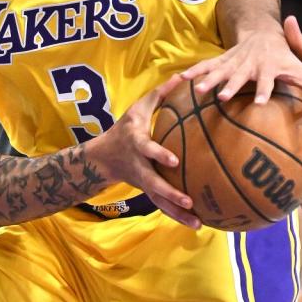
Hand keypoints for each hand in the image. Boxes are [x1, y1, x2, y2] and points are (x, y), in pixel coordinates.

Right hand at [94, 75, 200, 229]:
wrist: (103, 157)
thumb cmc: (124, 129)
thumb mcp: (137, 109)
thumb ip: (159, 95)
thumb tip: (181, 77)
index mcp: (137, 145)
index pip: (148, 150)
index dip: (159, 155)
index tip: (174, 160)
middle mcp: (139, 167)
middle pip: (154, 185)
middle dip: (170, 194)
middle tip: (189, 202)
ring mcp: (143, 183)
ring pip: (159, 202)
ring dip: (177, 214)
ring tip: (198, 224)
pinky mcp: (148, 192)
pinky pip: (163, 206)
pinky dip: (178, 216)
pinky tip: (198, 224)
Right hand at [179, 24, 301, 112]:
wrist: (265, 35)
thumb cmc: (287, 60)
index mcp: (268, 69)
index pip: (267, 82)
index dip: (264, 91)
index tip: (260, 103)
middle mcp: (248, 65)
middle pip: (238, 77)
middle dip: (229, 85)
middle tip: (220, 96)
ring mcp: (233, 62)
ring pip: (218, 70)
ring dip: (207, 79)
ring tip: (198, 89)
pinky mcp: (222, 61)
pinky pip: (205, 66)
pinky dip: (194, 72)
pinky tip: (180, 80)